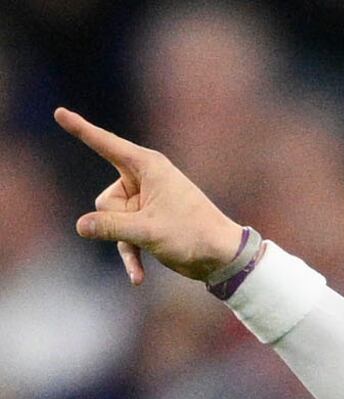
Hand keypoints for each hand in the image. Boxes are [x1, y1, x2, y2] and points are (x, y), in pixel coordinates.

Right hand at [55, 107, 242, 285]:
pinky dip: (131, 254)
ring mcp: (144, 202)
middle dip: (119, 221)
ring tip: (147, 254)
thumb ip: (110, 227)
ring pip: (113, 222)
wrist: (222, 257)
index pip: (104, 144)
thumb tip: (80, 226)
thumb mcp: (147, 231)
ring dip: (125, 241)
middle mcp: (143, 179)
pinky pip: (125, 236)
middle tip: (149, 229)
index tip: (59, 113)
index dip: (80, 129)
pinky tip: (138, 278)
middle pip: (106, 201)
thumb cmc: (191, 235)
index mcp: (146, 166)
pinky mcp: (147, 221)